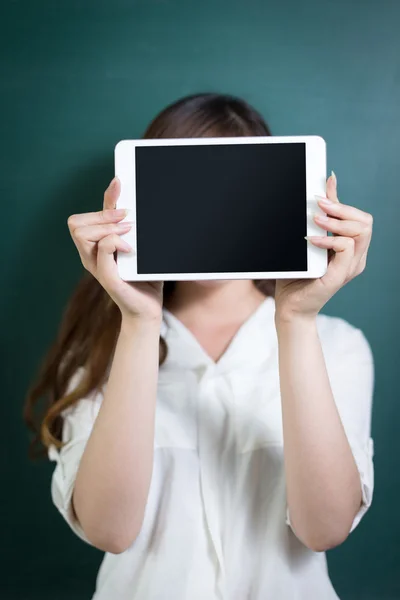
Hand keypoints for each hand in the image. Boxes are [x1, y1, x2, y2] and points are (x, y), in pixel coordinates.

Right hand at [67, 177, 163, 320]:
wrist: (148, 308)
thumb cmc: (145, 277)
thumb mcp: (139, 246)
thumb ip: (132, 227)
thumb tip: (133, 201)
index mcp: (96, 247)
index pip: (84, 217)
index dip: (103, 198)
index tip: (120, 183)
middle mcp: (91, 256)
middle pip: (77, 223)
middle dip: (104, 215)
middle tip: (128, 221)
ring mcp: (97, 267)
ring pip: (83, 233)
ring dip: (107, 228)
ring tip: (128, 235)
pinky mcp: (107, 278)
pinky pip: (101, 250)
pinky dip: (114, 243)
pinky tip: (130, 249)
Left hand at [274, 172, 372, 321]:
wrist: (290, 307)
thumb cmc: (296, 276)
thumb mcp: (306, 244)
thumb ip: (316, 222)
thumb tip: (318, 194)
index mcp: (350, 251)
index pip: (359, 218)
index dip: (343, 200)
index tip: (326, 184)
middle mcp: (354, 258)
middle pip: (365, 221)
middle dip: (342, 207)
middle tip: (319, 204)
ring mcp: (349, 267)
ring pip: (361, 230)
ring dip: (336, 220)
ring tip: (315, 220)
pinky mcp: (339, 276)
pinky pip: (346, 247)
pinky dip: (329, 238)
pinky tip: (311, 239)